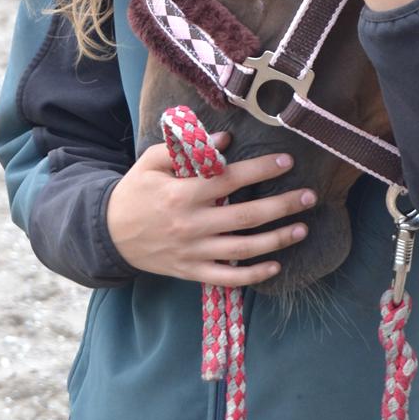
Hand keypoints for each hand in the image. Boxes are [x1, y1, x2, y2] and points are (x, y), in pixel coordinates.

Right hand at [106, 134, 312, 285]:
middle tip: (310, 196)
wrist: (108, 234)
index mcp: (182, 194)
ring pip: (244, 248)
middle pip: (247, 216)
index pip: (230, 180)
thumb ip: (187, 149)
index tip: (287, 162)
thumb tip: (225, 142)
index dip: (261, 170)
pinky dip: (253, 274)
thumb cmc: (135, 192)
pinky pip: (228, 277)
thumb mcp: (152, 162)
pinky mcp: (192, 271)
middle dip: (282, 205)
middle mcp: (192, 224)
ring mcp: (194, 251)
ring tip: (302, 228)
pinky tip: (275, 265)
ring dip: (277, 239)